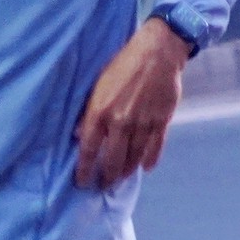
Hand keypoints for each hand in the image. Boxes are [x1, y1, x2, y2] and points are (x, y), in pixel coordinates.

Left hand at [73, 17, 191, 189]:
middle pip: (112, 158)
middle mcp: (120, 122)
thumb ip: (88, 112)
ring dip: (126, 171)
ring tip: (120, 179)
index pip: (88, 148)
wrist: (157, 53)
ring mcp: (143, 123)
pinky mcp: (161, 121)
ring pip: (133, 156)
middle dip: (106, 176)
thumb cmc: (122, 64)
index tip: (81, 181)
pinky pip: (155, 147)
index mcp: (100, 112)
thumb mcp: (97, 85)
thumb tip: (77, 133)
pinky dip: (150, 159)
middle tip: (102, 186)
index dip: (84, 168)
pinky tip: (145, 168)